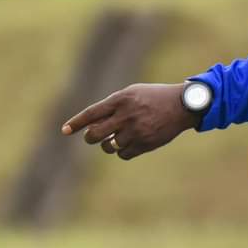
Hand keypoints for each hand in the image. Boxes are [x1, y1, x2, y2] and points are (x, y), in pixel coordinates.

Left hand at [61, 83, 199, 159]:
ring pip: (109, 147)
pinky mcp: (146, 144)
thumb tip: (91, 125)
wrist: (182, 105)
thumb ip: (112, 106)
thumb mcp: (132, 93)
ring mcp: (136, 131)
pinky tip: (129, 142)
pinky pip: (124, 154)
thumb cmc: (153, 97)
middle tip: (92, 136)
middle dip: (90, 137)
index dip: (77, 122)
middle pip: (95, 135)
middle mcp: (126, 115)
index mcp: (121, 99)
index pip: (92, 113)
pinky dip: (123, 151)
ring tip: (115, 137)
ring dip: (108, 144)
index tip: (64, 130)